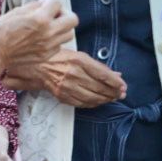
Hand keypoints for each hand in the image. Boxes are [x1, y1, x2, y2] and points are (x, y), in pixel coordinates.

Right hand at [0, 0, 76, 65]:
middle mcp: (49, 32)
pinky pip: (59, 45)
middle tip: (52, 15)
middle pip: (73, 19)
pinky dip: (55, 40)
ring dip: (62, 28)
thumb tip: (46, 1)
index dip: (51, 1)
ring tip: (49, 27)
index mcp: (40, 19)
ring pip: (69, 33)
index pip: (57, 2)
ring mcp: (49, 46)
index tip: (45, 4)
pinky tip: (43, 38)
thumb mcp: (14, 12)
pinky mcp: (46, 55)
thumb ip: (34, 5)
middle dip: (64, 14)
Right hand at [9, 50, 126, 107]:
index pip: (103, 75)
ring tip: (113, 98)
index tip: (123, 86)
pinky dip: (93, 103)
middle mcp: (73, 74)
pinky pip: (82, 103)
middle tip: (121, 94)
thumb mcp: (81, 56)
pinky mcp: (62, 95)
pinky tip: (99, 101)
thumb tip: (117, 75)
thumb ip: (99, 67)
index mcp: (79, 61)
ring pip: (92, 97)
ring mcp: (66, 86)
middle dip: (113, 92)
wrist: (37, 66)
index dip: (115, 83)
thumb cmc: (60, 58)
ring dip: (105, 99)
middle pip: (99, 88)